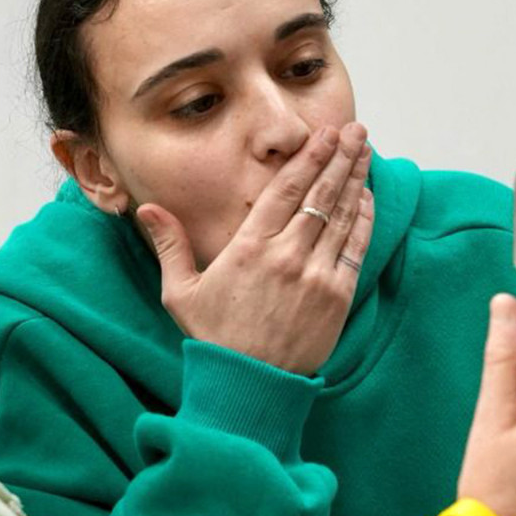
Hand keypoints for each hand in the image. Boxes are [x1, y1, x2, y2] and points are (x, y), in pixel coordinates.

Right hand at [136, 122, 374, 375]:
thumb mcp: (181, 292)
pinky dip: (364, 219)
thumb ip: (170, 245)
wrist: (249, 385)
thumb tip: (147, 209)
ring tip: (365, 151)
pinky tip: (367, 197)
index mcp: (248, 247)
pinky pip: (356, 248)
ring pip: (342, 215)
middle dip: (339, 157)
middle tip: (354, 129)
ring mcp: (315, 275)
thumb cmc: (214, 338)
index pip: (285, 189)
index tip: (323, 134)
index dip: (308, 157)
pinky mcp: (336, 297)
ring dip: (356, 179)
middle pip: (319, 194)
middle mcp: (286, 255)